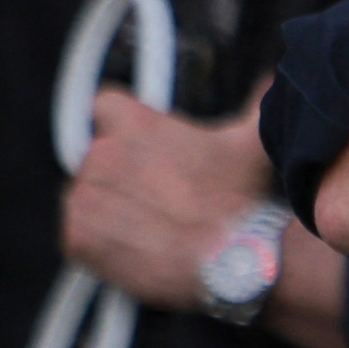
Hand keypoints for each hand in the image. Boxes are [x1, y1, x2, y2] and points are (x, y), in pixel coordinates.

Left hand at [60, 94, 273, 309]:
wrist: (233, 267)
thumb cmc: (242, 203)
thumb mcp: (253, 144)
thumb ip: (256, 105)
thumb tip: (271, 80)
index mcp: (133, 123)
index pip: (105, 107)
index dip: (124, 126)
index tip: (146, 146)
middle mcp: (100, 154)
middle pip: (96, 157)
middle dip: (121, 174)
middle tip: (160, 198)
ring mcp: (84, 198)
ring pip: (86, 196)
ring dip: (109, 208)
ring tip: (151, 228)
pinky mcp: (76, 238)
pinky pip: (77, 237)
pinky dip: (99, 246)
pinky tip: (137, 250)